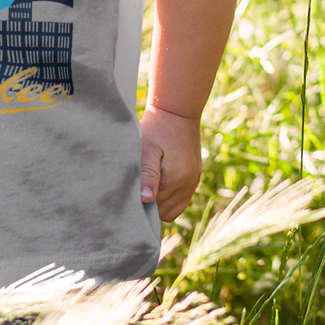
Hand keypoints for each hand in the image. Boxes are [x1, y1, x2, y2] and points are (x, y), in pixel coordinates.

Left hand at [139, 104, 202, 221]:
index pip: (154, 208)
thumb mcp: (147, 149)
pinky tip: (158, 185)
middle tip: (135, 188)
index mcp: (175, 180)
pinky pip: (181, 201)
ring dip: (159, 202)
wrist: (177, 113)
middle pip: (163, 210)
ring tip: (146, 185)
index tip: (129, 193)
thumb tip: (147, 199)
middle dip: (149, 204)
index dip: (140, 204)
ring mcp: (193, 183)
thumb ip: (147, 175)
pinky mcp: (194, 178)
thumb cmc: (156, 130)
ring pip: (172, 208)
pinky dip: (169, 198)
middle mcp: (187, 185)